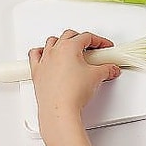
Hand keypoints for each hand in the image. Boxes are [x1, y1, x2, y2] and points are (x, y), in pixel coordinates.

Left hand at [28, 29, 120, 145]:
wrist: (59, 109)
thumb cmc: (72, 92)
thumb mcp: (97, 77)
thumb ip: (107, 69)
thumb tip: (111, 69)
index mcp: (69, 47)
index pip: (86, 37)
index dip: (99, 40)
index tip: (105, 46)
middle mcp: (54, 51)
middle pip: (69, 35)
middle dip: (82, 39)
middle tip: (92, 48)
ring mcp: (44, 61)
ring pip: (51, 42)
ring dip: (62, 42)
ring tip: (71, 50)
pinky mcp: (37, 72)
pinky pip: (35, 55)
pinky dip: (41, 52)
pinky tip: (47, 55)